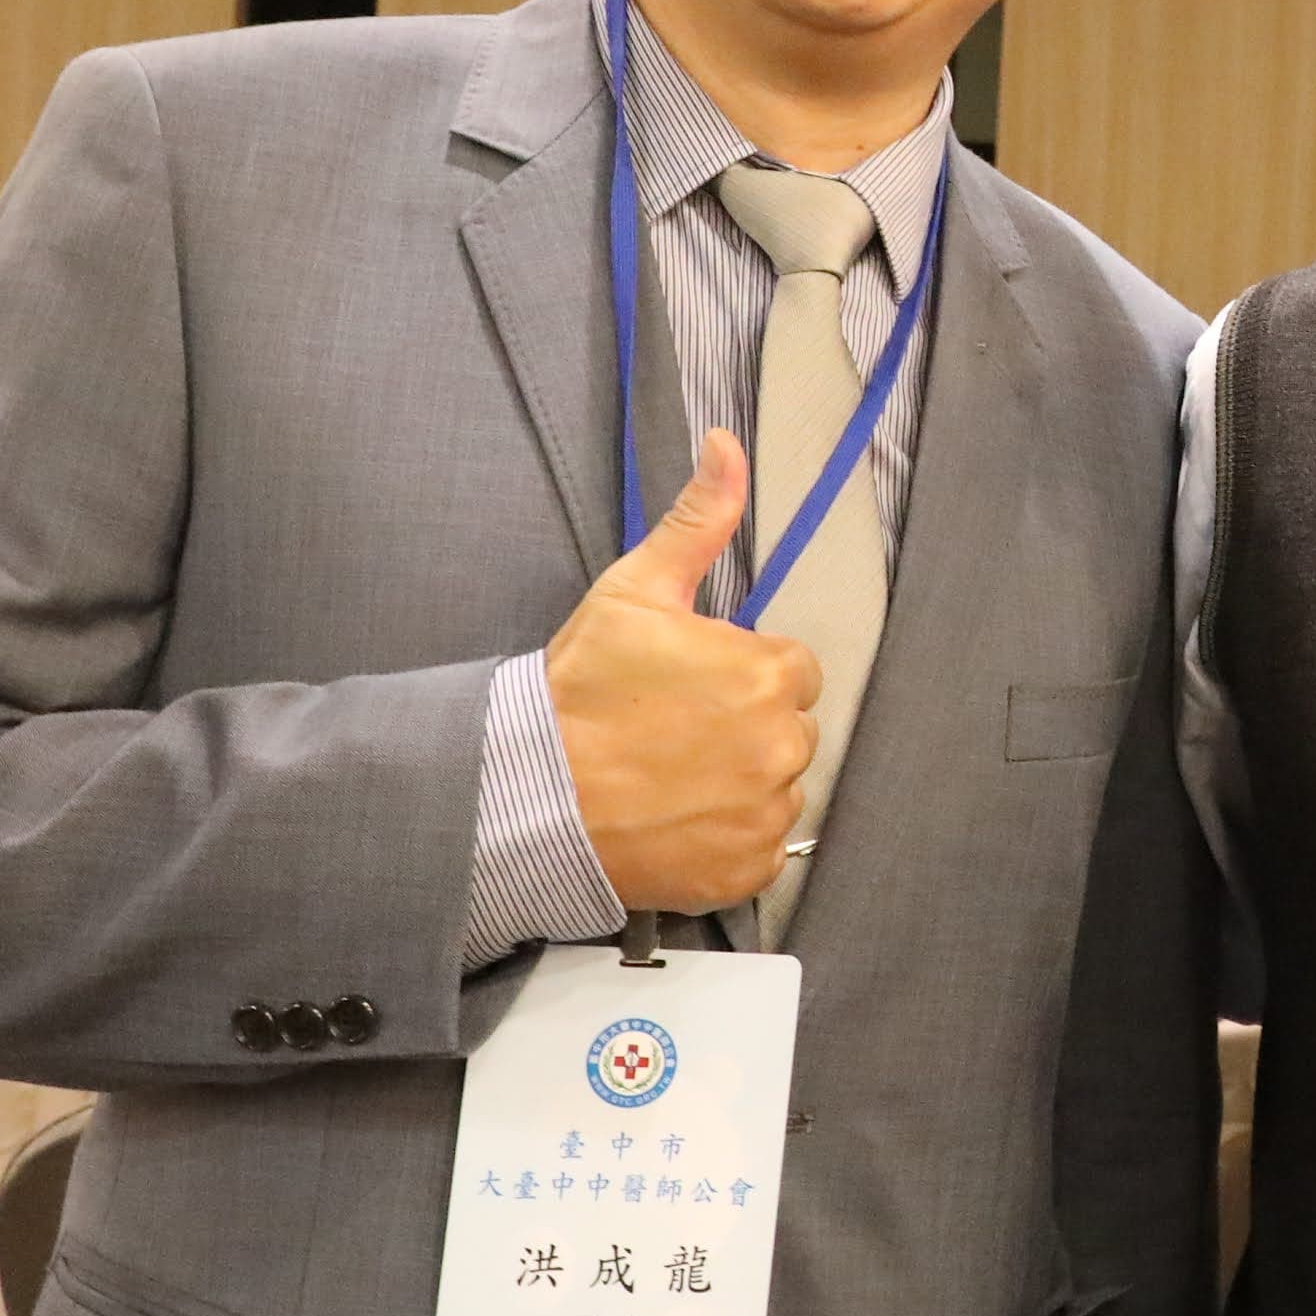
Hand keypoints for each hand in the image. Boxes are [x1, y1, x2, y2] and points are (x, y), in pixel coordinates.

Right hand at [546, 428, 822, 913]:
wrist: (526, 792)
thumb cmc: (578, 693)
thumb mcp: (635, 591)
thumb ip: (698, 519)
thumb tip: (727, 447)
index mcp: (767, 675)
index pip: (789, 669)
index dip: (739, 672)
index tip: (691, 686)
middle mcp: (780, 747)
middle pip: (787, 728)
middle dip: (742, 725)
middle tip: (672, 731)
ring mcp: (763, 814)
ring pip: (775, 787)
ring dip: (738, 782)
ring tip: (669, 776)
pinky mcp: (742, 869)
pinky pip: (759, 847)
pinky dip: (726, 837)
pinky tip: (676, 818)